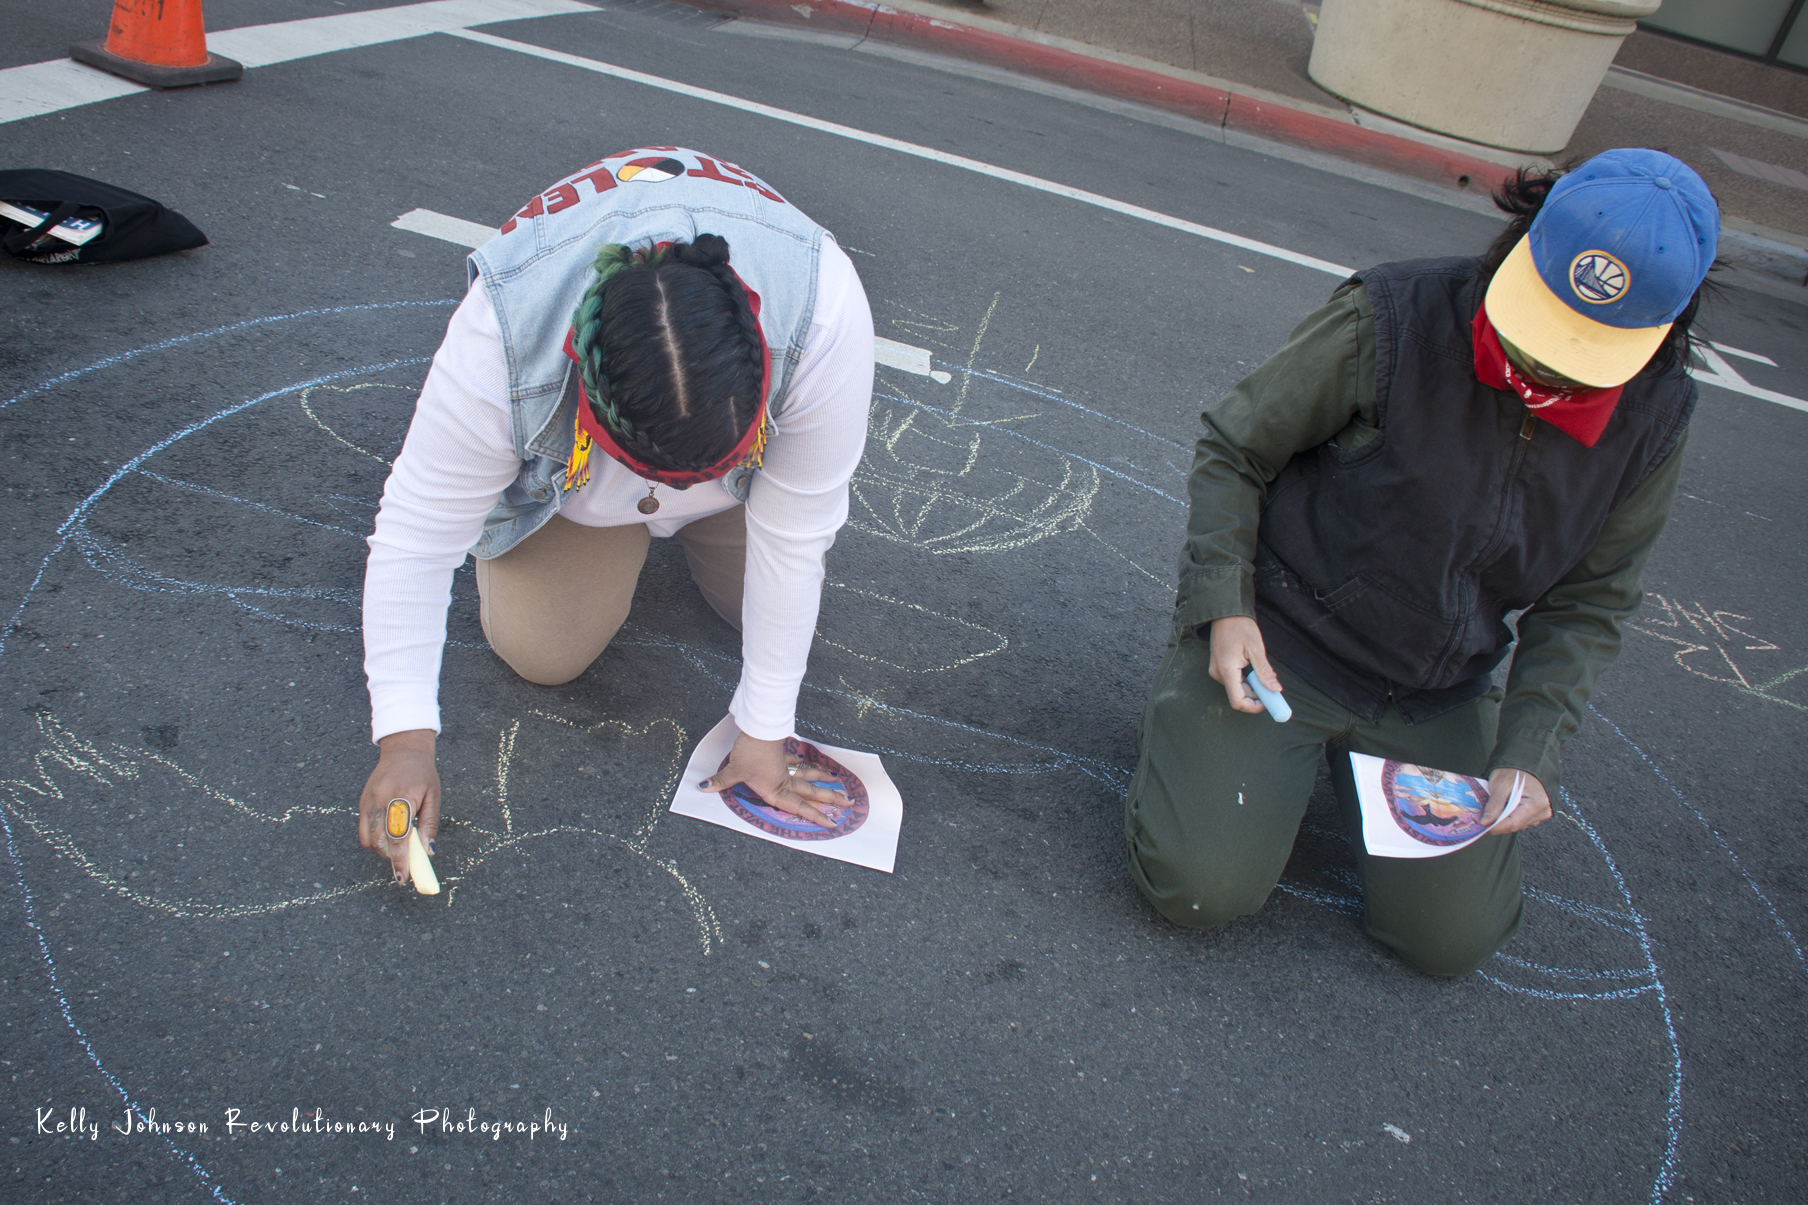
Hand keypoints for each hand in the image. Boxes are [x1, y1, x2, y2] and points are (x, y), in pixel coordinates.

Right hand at [358, 728, 440, 884]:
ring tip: (398, 846)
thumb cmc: (422, 773)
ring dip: (382, 850)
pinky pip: (363, 830)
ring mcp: (367, 802)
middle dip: (392, 857)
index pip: (398, 836)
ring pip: (368, 839)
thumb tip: (428, 851)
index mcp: (400, 797)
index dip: (400, 859)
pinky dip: (375, 839)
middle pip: (379, 842)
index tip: (402, 878)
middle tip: (405, 864)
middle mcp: (379, 800)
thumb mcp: (433, 797)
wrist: (403, 750)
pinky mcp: (361, 803)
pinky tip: (389, 836)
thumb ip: (429, 825)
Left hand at [697, 731, 845, 827]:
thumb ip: (720, 782)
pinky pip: (796, 762)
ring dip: (823, 780)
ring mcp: (784, 767)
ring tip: (838, 783)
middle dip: (830, 799)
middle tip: (848, 804)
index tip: (831, 823)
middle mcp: (784, 780)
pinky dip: (805, 763)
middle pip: (811, 792)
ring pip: (808, 776)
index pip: (799, 807)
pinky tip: (808, 763)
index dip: (815, 816)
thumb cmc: (750, 751)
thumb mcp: (734, 770)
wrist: (758, 727)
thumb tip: (703, 787)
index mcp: (776, 789)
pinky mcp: (780, 755)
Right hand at [1208, 615, 1280, 714]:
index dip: (1254, 707)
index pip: (1238, 701)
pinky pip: (1233, 680)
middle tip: (1273, 688)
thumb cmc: (1240, 627)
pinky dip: (1246, 680)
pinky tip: (1253, 669)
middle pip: (1238, 696)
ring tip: (1263, 672)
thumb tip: (1275, 690)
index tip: (1268, 703)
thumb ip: (1264, 671)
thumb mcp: (1256, 648)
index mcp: (1226, 670)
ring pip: (1237, 688)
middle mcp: (1218, 673)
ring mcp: (1217, 670)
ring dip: (1252, 687)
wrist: (1225, 613)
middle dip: (1256, 695)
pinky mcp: (1219, 667)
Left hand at [1481, 767, 1550, 833]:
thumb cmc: (1515, 770)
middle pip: (1516, 825)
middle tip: (1483, 816)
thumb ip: (1494, 805)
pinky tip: (1505, 807)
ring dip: (1505, 819)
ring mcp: (1542, 813)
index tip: (1482, 825)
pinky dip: (1511, 816)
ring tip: (1495, 809)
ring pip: (1518, 824)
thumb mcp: (1500, 785)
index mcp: (1536, 804)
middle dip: (1498, 823)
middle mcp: (1542, 811)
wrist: (1526, 762)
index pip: (1513, 824)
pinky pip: (1522, 820)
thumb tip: (1485, 822)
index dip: (1496, 826)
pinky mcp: (1539, 812)